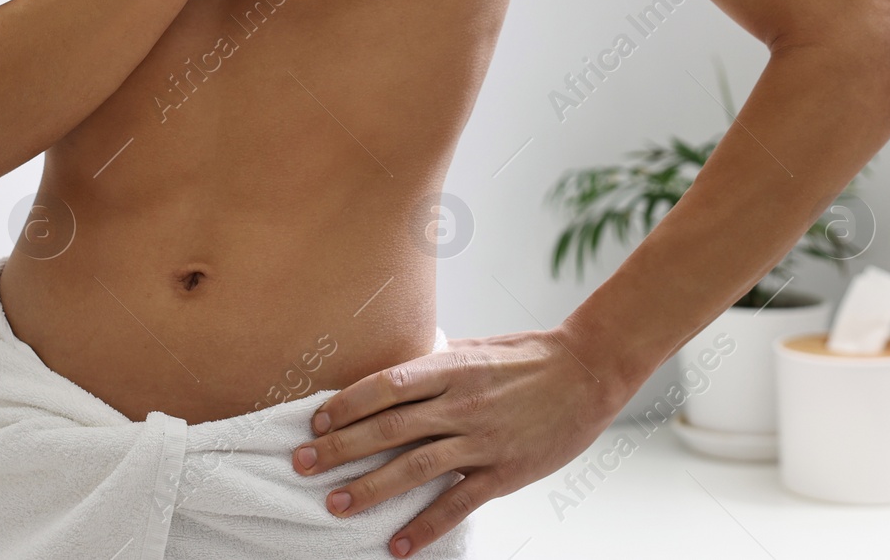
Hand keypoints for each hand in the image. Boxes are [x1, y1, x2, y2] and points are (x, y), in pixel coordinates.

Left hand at [290, 329, 629, 556]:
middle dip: (339, 448)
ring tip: (335, 504)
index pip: (384, 385)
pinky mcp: (505, 471)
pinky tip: (398, 545)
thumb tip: (389, 381)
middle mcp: (461, 402)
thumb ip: (433, 366)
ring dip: (370, 488)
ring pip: (415, 467)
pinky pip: (458, 503)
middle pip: (388, 428)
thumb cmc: (527, 357)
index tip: (315, 421)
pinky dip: (425, 526)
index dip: (346, 404)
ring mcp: (482, 439)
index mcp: (450, 366)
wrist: (588, 372)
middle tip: (301, 463)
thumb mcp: (473, 349)